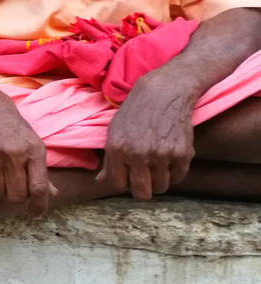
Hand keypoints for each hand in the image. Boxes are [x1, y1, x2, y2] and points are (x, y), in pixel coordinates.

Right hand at [0, 83, 51, 214]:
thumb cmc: (5, 118)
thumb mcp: (29, 137)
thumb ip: (39, 167)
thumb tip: (52, 194)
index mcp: (32, 148)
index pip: (39, 188)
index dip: (39, 205)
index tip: (36, 212)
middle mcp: (13, 154)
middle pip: (17, 196)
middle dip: (15, 196)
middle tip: (12, 185)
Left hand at [97, 79, 194, 199]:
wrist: (165, 90)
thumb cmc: (136, 110)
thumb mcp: (115, 130)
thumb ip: (109, 158)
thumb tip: (101, 181)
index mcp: (117, 148)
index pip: (118, 184)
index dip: (124, 182)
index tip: (129, 176)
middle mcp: (138, 154)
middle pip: (142, 193)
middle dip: (143, 189)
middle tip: (145, 178)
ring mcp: (161, 155)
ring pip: (161, 187)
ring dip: (160, 180)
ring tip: (158, 163)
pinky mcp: (182, 153)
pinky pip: (178, 178)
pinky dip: (175, 172)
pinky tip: (170, 157)